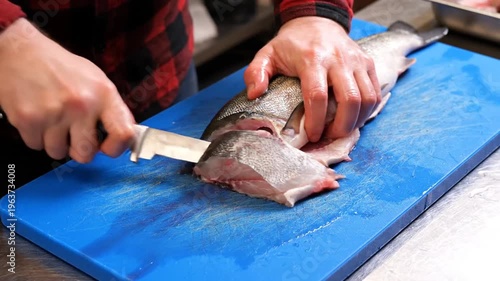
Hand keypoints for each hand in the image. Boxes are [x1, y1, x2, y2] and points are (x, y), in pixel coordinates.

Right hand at [0, 18, 135, 162]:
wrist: (21, 51)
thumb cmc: (60, 67)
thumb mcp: (96, 80)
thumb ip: (111, 109)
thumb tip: (124, 136)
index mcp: (103, 94)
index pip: (124, 133)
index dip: (117, 148)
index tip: (108, 148)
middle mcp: (82, 104)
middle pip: (87, 153)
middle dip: (80, 150)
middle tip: (74, 137)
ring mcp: (54, 113)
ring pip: (58, 152)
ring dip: (55, 142)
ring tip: (53, 121)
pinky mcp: (28, 119)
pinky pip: (36, 146)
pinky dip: (36, 137)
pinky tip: (38, 117)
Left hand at [244, 17, 380, 141]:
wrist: (316, 21)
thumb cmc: (291, 44)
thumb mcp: (268, 54)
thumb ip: (256, 72)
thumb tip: (255, 94)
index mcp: (312, 59)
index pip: (318, 96)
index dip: (317, 121)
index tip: (313, 135)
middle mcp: (338, 60)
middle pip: (350, 100)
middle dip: (342, 126)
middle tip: (330, 137)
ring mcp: (356, 61)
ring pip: (367, 98)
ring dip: (357, 121)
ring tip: (342, 130)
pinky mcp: (368, 63)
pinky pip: (375, 92)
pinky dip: (367, 110)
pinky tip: (354, 118)